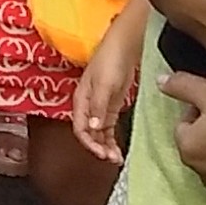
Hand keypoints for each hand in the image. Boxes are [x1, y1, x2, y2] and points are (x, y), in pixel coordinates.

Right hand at [72, 0, 149, 161]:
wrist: (125, 44)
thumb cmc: (111, 60)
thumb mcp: (105, 84)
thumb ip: (98, 107)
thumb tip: (93, 129)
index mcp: (81, 100)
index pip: (80, 129)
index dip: (89, 144)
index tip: (102, 154)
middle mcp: (88, 106)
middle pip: (89, 134)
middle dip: (98, 148)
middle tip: (113, 160)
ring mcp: (100, 107)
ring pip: (98, 133)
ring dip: (105, 147)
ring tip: (117, 159)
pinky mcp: (111, 106)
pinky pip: (107, 128)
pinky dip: (111, 139)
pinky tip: (118, 148)